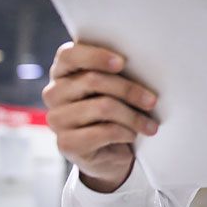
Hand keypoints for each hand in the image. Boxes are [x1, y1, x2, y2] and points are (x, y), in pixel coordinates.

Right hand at [41, 42, 158, 193]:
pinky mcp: (65, 143)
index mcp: (63, 71)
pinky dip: (125, 132)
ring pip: (102, 107)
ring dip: (133, 116)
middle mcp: (54, 93)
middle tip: (152, 101)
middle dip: (129, 90)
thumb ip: (117, 70)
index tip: (122, 62)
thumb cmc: (117, 109)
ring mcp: (57, 119)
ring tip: (149, 125)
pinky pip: (103, 132)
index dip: (96, 56)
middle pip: (92, 80)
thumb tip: (143, 60)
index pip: (69, 55)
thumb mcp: (116, 86)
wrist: (111, 151)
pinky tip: (132, 135)